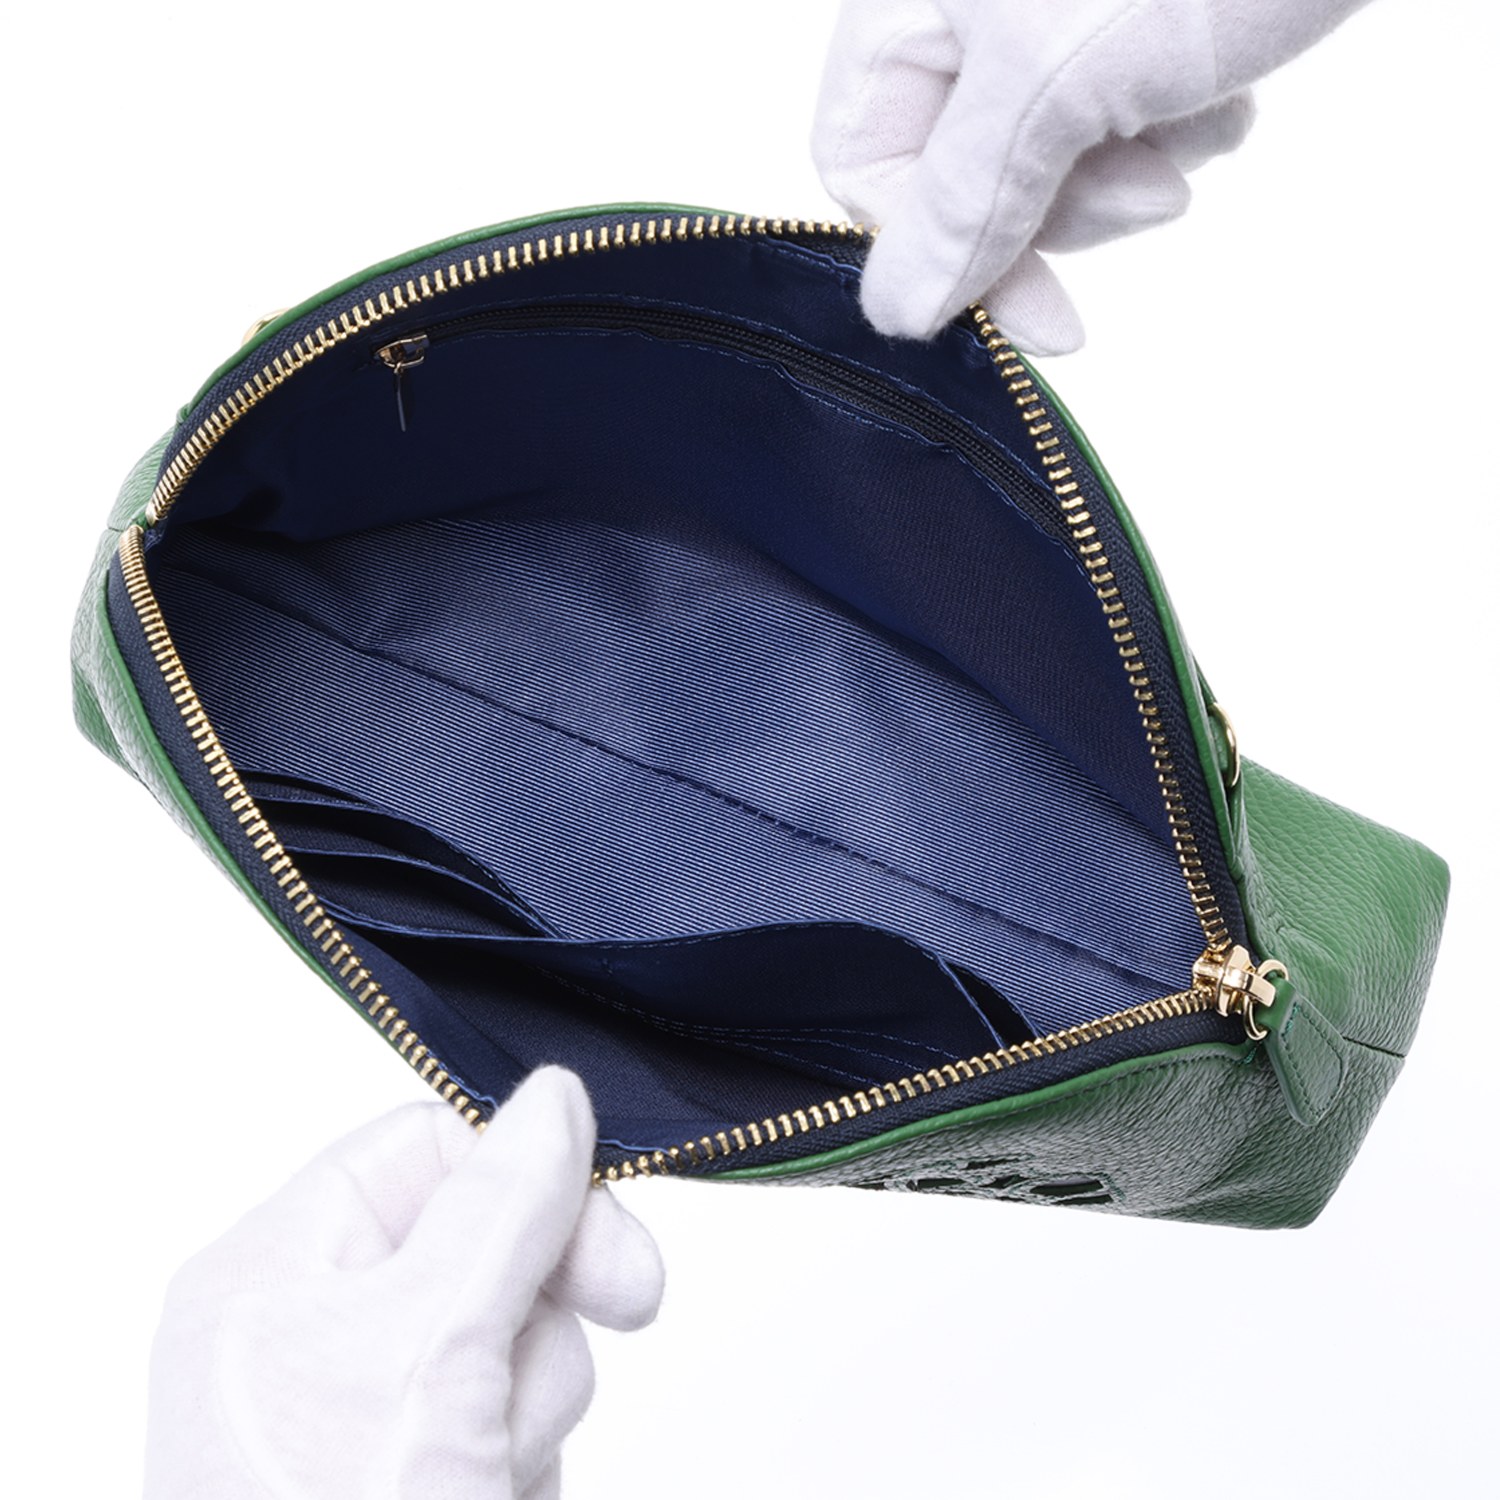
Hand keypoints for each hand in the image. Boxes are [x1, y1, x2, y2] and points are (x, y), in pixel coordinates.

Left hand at [144, 1068, 662, 1499]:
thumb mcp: (427, 1352)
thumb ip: (501, 1206)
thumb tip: (555, 1097)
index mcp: (274, 1273)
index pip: (426, 1150)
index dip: (524, 1177)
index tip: (606, 1244)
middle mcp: (315, 1334)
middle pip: (488, 1241)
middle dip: (536, 1316)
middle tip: (587, 1334)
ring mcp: (374, 1414)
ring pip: (520, 1336)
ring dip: (534, 1404)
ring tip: (484, 1476)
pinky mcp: (429, 1474)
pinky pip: (522, 1414)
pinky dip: (530, 1458)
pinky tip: (496, 1499)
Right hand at [813, 0, 1368, 350]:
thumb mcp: (1049, 81)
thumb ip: (961, 202)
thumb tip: (896, 312)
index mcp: (908, 2)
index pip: (867, 163)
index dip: (943, 254)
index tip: (1036, 318)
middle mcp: (965, 4)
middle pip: (965, 167)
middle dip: (1063, 205)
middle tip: (1151, 196)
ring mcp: (1046, 7)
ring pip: (1051, 150)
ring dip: (1130, 168)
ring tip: (1195, 118)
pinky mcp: (1126, 12)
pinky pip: (1121, 106)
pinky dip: (1176, 121)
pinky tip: (1223, 91)